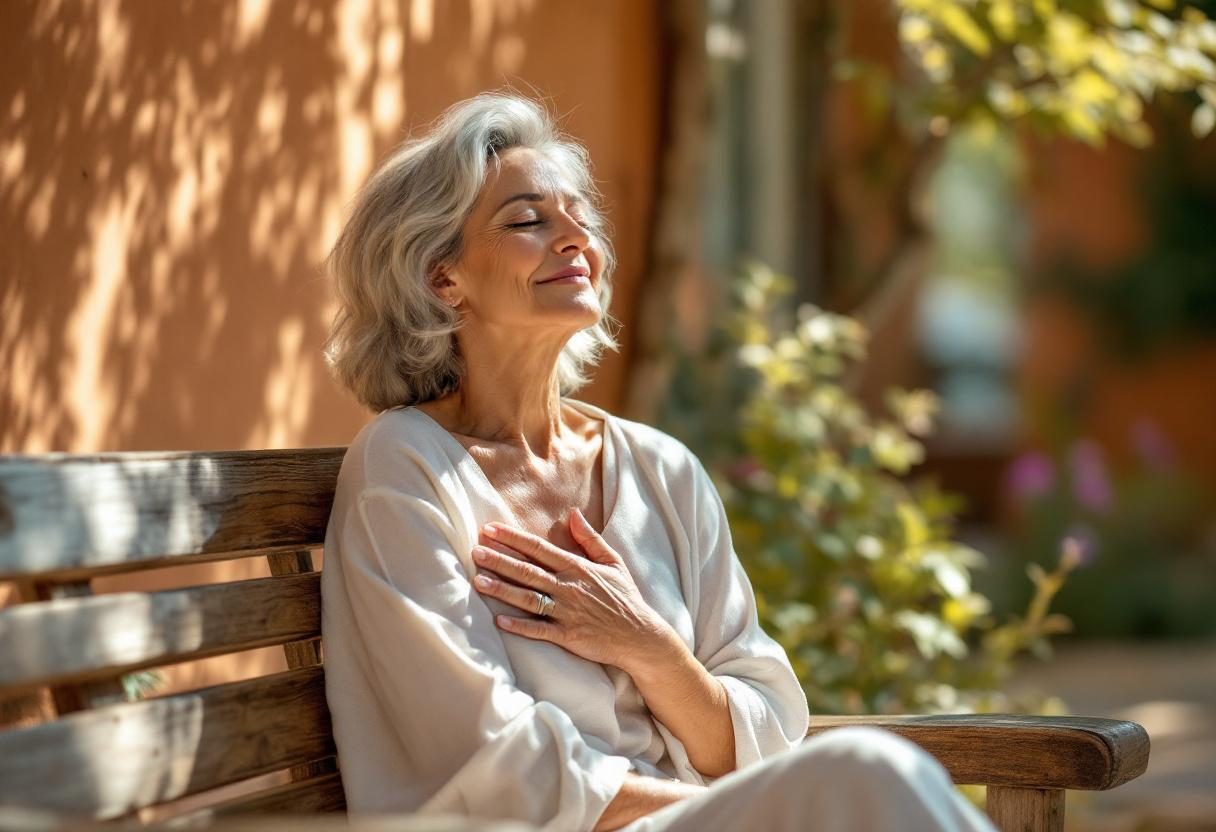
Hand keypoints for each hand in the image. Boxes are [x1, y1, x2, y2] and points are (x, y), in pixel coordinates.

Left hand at [470, 508, 676, 670]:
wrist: (640, 635)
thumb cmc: (625, 597)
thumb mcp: (613, 562)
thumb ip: (590, 538)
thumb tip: (572, 513)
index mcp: (577, 567)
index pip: (539, 548)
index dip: (513, 538)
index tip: (490, 529)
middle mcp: (568, 587)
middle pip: (528, 570)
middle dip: (499, 560)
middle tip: (475, 551)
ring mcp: (567, 612)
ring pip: (528, 598)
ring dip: (502, 589)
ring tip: (478, 581)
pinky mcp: (568, 635)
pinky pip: (539, 630)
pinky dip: (519, 625)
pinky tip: (499, 620)